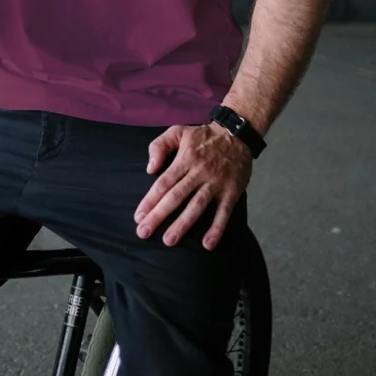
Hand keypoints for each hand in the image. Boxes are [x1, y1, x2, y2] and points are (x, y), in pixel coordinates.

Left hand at [133, 123, 251, 249]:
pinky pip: (224, 212)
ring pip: (197, 206)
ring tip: (168, 241)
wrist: (237, 134)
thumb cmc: (203, 136)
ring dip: (183, 224)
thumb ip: (159, 146)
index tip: (138, 217)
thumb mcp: (178, 131)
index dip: (150, 200)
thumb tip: (150, 169)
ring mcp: (216, 183)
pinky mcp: (232, 191)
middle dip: (159, 216)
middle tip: (144, 233)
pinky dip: (216, 228)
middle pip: (176, 196)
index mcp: (184, 159)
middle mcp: (199, 172)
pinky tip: (207, 244)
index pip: (163, 183)